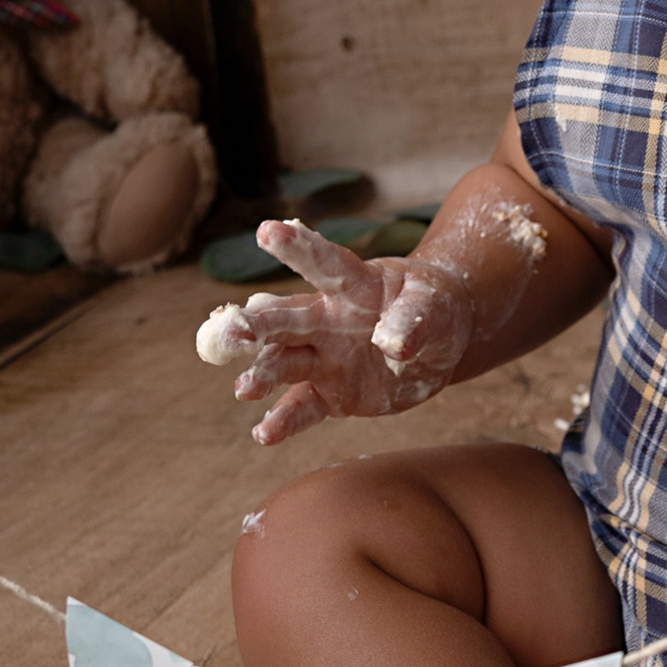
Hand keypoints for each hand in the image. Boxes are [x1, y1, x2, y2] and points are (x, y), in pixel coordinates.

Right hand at [196, 219, 474, 444]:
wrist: (434, 341)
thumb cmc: (432, 308)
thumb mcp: (434, 306)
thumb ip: (415, 320)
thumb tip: (392, 343)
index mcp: (352, 285)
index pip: (323, 263)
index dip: (297, 247)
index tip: (267, 231)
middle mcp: (326, 320)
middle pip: (284, 319)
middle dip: (254, 324)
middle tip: (232, 333)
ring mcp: (323, 358)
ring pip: (283, 363)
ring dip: (262, 374)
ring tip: (246, 389)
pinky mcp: (330, 394)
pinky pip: (302, 408)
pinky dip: (283, 421)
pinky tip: (264, 435)